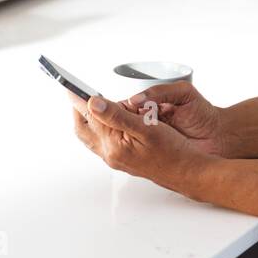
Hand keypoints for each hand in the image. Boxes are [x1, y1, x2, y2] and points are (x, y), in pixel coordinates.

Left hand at [71, 93, 207, 188]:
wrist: (188, 172)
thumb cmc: (173, 151)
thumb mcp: (146, 127)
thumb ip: (116, 115)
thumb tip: (92, 102)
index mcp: (113, 145)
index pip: (89, 116)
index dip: (80, 98)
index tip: (70, 85)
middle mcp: (110, 154)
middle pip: (83, 127)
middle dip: (79, 109)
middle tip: (78, 92)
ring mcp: (116, 158)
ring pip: (92, 135)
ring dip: (92, 117)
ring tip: (97, 102)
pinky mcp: (123, 159)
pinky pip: (103, 141)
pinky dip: (103, 126)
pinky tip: (113, 119)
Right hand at [126, 81, 229, 157]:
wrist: (219, 137)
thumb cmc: (204, 114)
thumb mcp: (184, 93)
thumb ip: (161, 91)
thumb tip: (137, 99)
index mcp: (153, 102)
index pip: (129, 104)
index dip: (124, 107)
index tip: (125, 109)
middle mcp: (149, 120)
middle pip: (126, 121)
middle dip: (125, 122)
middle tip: (134, 123)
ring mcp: (151, 137)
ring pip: (130, 136)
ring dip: (131, 136)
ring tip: (142, 133)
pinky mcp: (156, 152)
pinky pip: (140, 151)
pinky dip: (137, 149)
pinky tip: (142, 146)